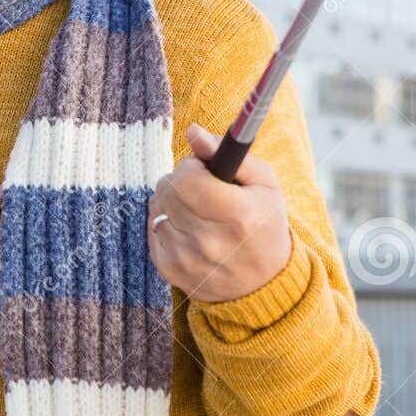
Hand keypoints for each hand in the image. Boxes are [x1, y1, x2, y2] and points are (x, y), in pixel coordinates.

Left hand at [148, 124, 292, 303]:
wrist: (263, 283)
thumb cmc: (263, 223)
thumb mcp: (262, 183)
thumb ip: (226, 152)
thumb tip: (193, 131)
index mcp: (237, 216)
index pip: (187, 179)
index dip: (192, 168)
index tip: (206, 172)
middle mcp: (209, 242)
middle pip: (167, 191)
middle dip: (180, 180)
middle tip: (200, 188)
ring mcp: (185, 258)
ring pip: (156, 207)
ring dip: (172, 202)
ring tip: (198, 211)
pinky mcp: (168, 268)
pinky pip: (152, 227)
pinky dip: (166, 222)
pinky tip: (189, 230)